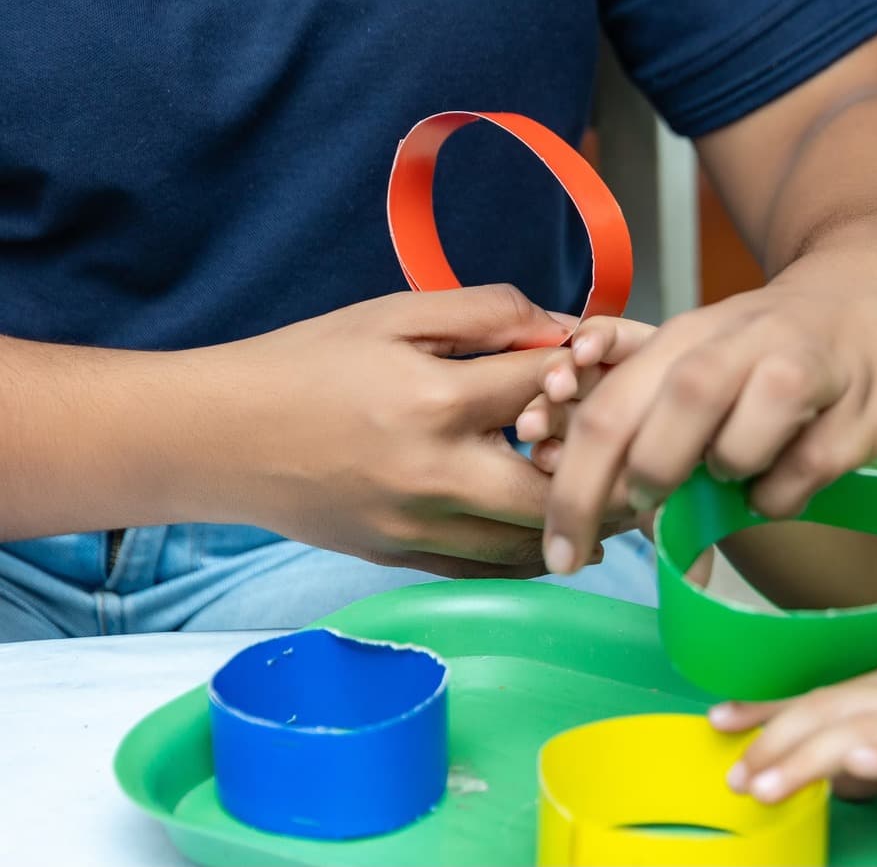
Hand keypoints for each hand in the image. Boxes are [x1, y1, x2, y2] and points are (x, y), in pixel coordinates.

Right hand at [209, 285, 634, 576]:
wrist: (218, 436)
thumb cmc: (308, 363)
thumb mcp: (396, 314)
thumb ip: (487, 312)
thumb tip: (563, 329)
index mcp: (435, 401)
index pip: (545, 389)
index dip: (589, 375)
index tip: (614, 371)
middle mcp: (432, 474)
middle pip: (556, 490)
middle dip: (610, 477)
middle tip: (652, 464)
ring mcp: (416, 526)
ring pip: (528, 543)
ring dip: (580, 524)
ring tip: (626, 504)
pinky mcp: (399, 558)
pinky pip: (487, 571)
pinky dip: (532, 557)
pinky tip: (564, 538)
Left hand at [542, 237, 876, 574]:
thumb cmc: (773, 345)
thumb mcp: (703, 361)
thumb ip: (647, 429)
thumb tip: (597, 521)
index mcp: (685, 339)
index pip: (607, 412)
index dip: (574, 491)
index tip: (560, 553)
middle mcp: (740, 344)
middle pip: (669, 412)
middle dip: (645, 480)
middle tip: (649, 511)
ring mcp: (805, 368)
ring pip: (738, 439)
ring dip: (726, 477)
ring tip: (738, 473)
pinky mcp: (862, 404)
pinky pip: (805, 471)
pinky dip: (784, 493)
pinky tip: (789, 477)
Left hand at [710, 630, 876, 803]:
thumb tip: (844, 771)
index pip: (820, 696)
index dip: (768, 710)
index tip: (718, 721)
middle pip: (827, 712)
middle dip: (774, 742)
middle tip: (730, 773)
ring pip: (861, 730)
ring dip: (806, 754)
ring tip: (765, 782)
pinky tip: (860, 763)